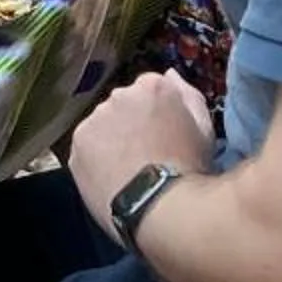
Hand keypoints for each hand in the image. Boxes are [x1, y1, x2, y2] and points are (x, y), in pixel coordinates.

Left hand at [68, 71, 216, 236]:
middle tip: (146, 155)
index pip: (150, 89)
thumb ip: (188, 95)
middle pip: (123, 105)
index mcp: (151, 86)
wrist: (161, 207)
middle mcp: (118, 95)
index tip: (164, 135)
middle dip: (131, 123)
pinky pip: (87, 148)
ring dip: (112, 141)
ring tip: (128, 171)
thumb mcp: (204, 128)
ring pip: (102, 126)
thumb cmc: (190, 168)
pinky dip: (96, 160)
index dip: (158, 113)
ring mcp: (94, 119)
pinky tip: (112, 180)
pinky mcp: (77, 145)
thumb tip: (170, 74)